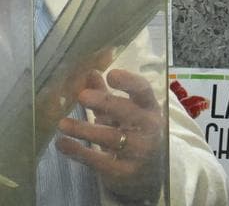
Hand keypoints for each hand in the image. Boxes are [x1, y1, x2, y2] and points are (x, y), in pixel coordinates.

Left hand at [56, 69, 164, 201]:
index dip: (129, 82)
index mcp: (150, 108)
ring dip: (85, 129)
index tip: (111, 74)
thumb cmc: (134, 135)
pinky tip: (62, 144)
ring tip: (62, 123)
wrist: (147, 173)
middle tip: (82, 96)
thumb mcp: (126, 114)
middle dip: (106, 103)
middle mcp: (149, 128)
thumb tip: (90, 72)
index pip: (144, 91)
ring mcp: (139, 151)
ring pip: (111, 137)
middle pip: (128, 112)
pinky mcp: (124, 171)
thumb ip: (108, 95)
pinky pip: (99, 160)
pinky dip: (79, 152)